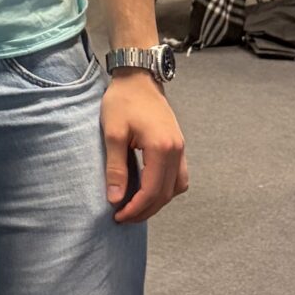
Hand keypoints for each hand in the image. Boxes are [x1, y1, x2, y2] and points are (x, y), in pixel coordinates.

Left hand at [104, 73, 187, 223]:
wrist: (138, 78)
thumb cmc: (123, 101)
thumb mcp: (113, 134)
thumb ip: (115, 168)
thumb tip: (115, 199)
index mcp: (161, 148)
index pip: (152, 191)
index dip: (135, 209)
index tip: (118, 216)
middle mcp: (176, 150)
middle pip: (166, 194)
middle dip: (145, 210)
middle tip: (123, 217)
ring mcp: (181, 148)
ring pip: (176, 188)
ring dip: (158, 202)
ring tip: (136, 207)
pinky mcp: (178, 145)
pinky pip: (179, 177)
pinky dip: (166, 189)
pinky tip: (148, 189)